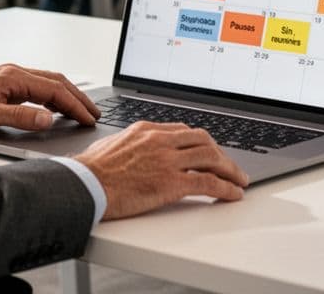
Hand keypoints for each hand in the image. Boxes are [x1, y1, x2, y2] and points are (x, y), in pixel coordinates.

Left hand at [0, 64, 98, 130]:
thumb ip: (19, 117)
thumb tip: (47, 119)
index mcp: (13, 77)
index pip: (54, 89)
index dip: (74, 104)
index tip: (88, 117)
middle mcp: (15, 73)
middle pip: (57, 82)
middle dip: (78, 98)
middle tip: (94, 113)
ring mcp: (11, 78)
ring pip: (48, 83)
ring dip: (67, 97)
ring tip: (81, 112)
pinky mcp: (6, 85)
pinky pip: (38, 88)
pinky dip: (53, 97)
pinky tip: (56, 109)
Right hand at [74, 122, 247, 218]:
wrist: (84, 184)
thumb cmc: (90, 170)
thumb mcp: (111, 145)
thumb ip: (129, 144)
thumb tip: (132, 151)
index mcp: (146, 130)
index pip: (184, 131)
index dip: (201, 142)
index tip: (208, 151)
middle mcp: (161, 141)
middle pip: (203, 140)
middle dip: (220, 154)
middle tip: (229, 166)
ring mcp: (168, 161)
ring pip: (211, 158)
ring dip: (230, 170)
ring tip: (239, 180)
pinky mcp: (172, 183)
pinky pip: (208, 182)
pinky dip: (226, 188)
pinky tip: (233, 194)